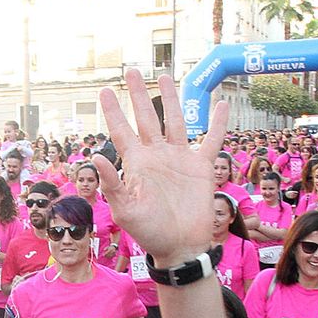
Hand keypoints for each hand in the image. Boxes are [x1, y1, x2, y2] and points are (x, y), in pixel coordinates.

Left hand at [92, 70, 227, 262]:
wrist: (180, 246)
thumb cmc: (149, 232)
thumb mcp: (125, 210)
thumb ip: (111, 184)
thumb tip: (95, 157)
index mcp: (136, 164)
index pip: (121, 131)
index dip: (114, 112)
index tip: (105, 90)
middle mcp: (157, 156)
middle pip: (147, 117)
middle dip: (139, 94)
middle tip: (132, 71)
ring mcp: (179, 159)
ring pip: (176, 121)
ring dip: (172, 99)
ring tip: (166, 76)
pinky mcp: (201, 167)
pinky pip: (211, 140)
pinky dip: (218, 123)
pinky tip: (222, 105)